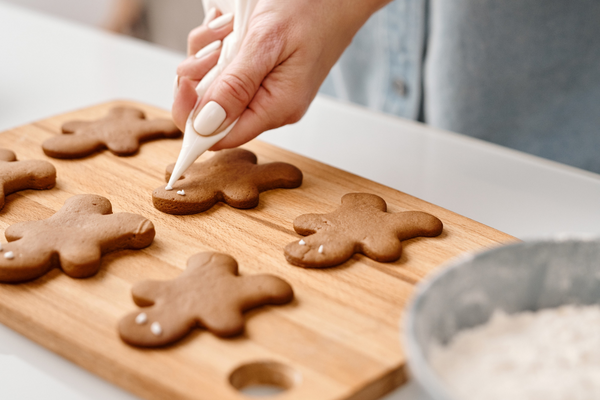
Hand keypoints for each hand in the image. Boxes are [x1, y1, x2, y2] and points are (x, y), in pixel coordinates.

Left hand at [172, 0, 390, 149]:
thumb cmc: (314, 11)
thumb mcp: (266, 44)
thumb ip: (236, 86)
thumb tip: (205, 123)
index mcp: (276, 107)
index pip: (221, 137)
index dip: (193, 118)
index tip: (184, 83)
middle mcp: (270, 105)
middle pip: (212, 111)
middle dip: (200, 76)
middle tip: (213, 45)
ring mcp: (266, 90)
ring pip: (215, 86)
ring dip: (209, 54)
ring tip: (228, 29)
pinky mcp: (261, 75)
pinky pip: (226, 70)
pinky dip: (219, 47)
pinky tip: (232, 28)